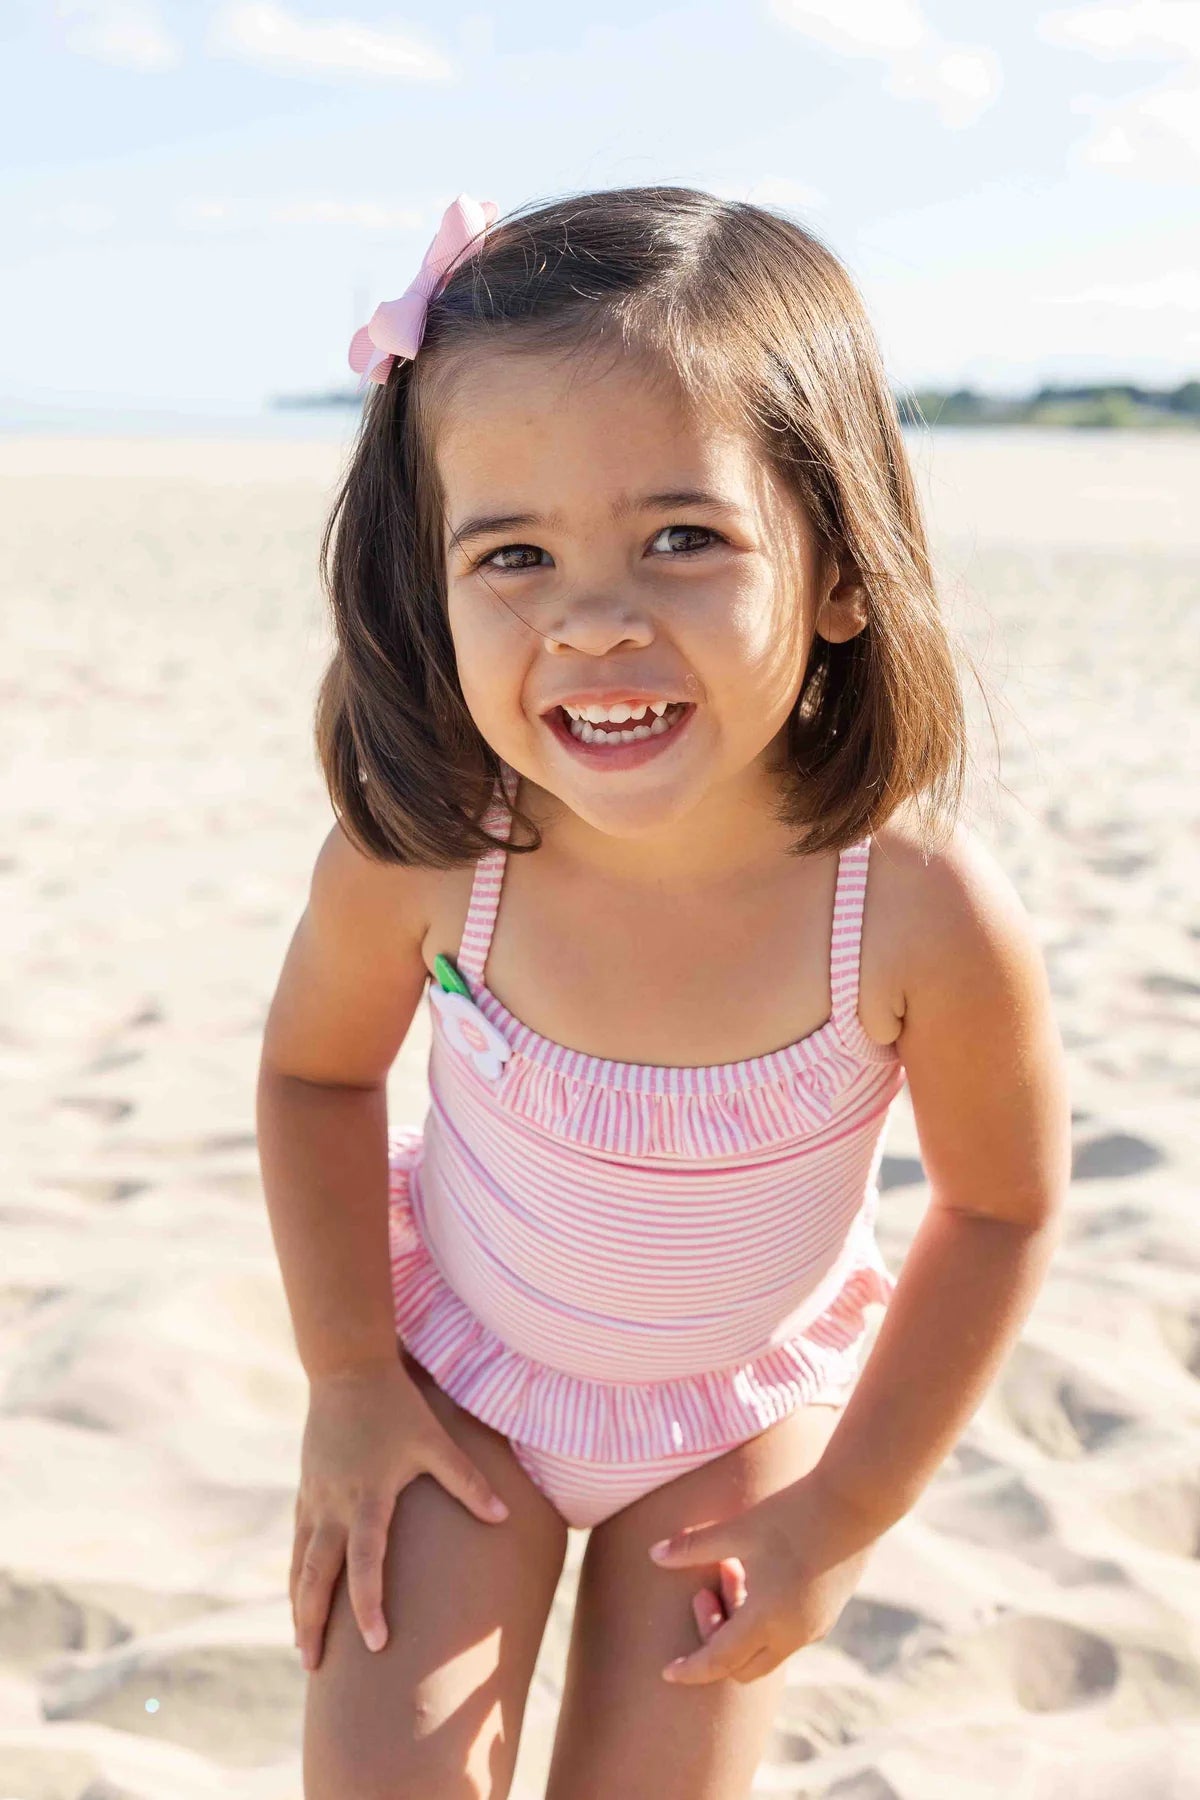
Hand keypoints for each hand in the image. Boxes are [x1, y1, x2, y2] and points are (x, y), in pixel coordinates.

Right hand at [291, 1358, 508, 1673]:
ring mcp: (315, 1497)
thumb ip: (466, 1480)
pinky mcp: (306, 1488)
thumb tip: (503, 1516)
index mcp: (367, 1498)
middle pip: (316, 1576)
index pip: (365, 1564)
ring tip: (302, 1645)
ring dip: (299, 1605)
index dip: (369, 1605)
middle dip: (313, 1623)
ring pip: (299, 1563)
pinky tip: (299, 1592)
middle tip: (314, 1668)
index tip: (377, 1645)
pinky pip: (298, 1540)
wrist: (346, 1368)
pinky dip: (296, 1572)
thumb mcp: (434, 1440)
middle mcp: (334, 1505)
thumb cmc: (396, 1405)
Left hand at [647, 1474, 873, 1684]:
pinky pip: (786, 1636)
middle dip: (714, 1642)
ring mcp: (815, 1627)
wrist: (856, 1501)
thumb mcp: (738, 1529)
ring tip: (730, 1568)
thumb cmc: (792, 1514)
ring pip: (766, 1651)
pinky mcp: (828, 1613)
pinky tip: (757, 1575)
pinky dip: (763, 1621)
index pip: (720, 1661)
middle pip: (743, 1666)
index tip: (667, 1673)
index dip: (691, 1669)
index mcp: (768, 1620)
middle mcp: (794, 1635)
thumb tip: (654, 1555)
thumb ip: (693, 1547)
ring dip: (740, 1626)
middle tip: (703, 1593)